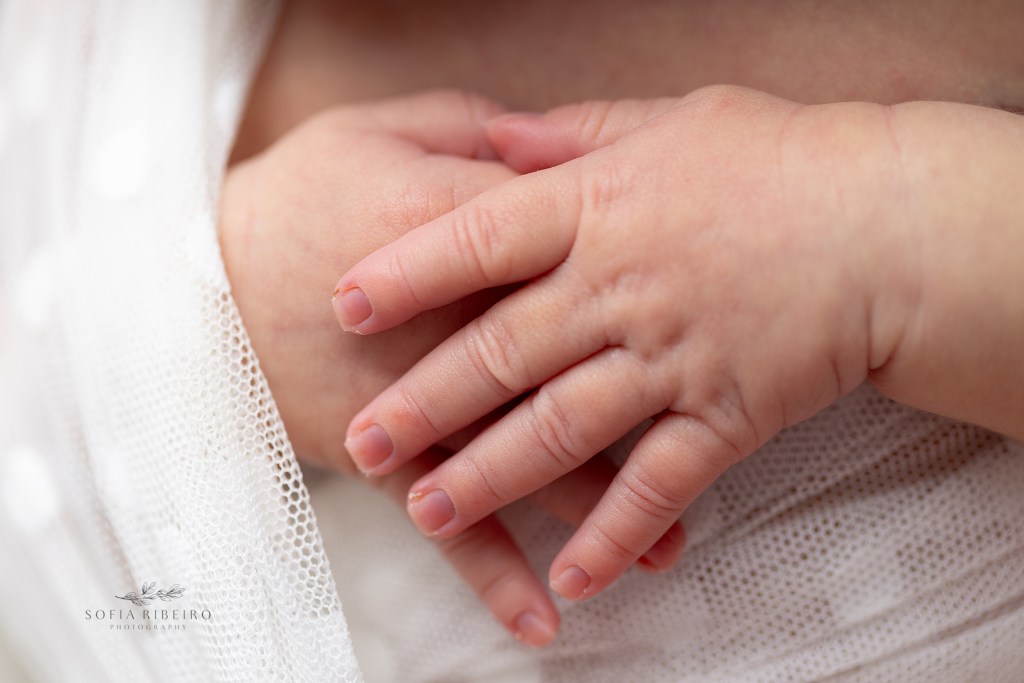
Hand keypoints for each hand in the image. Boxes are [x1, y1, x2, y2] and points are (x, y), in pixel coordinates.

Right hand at [219, 91, 683, 642]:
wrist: (193, 282)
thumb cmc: (300, 196)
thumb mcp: (385, 131)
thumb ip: (482, 134)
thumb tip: (559, 146)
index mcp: (452, 226)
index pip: (563, 244)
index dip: (640, 259)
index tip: (708, 279)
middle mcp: (444, 326)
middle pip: (562, 368)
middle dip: (644, 408)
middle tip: (720, 434)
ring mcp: (414, 405)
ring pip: (522, 461)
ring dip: (596, 509)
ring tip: (664, 543)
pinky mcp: (383, 459)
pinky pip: (445, 524)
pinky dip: (493, 574)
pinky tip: (542, 617)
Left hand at [334, 86, 908, 598]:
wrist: (889, 223)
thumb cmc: (779, 161)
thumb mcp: (671, 122)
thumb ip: (576, 135)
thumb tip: (501, 140)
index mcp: (599, 210)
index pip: (480, 239)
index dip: (407, 273)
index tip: (344, 304)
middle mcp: (620, 290)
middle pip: (501, 353)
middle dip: (424, 402)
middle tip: (360, 440)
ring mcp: (670, 358)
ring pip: (560, 428)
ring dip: (488, 475)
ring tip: (426, 510)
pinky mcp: (724, 414)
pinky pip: (658, 485)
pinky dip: (612, 533)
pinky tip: (569, 578)